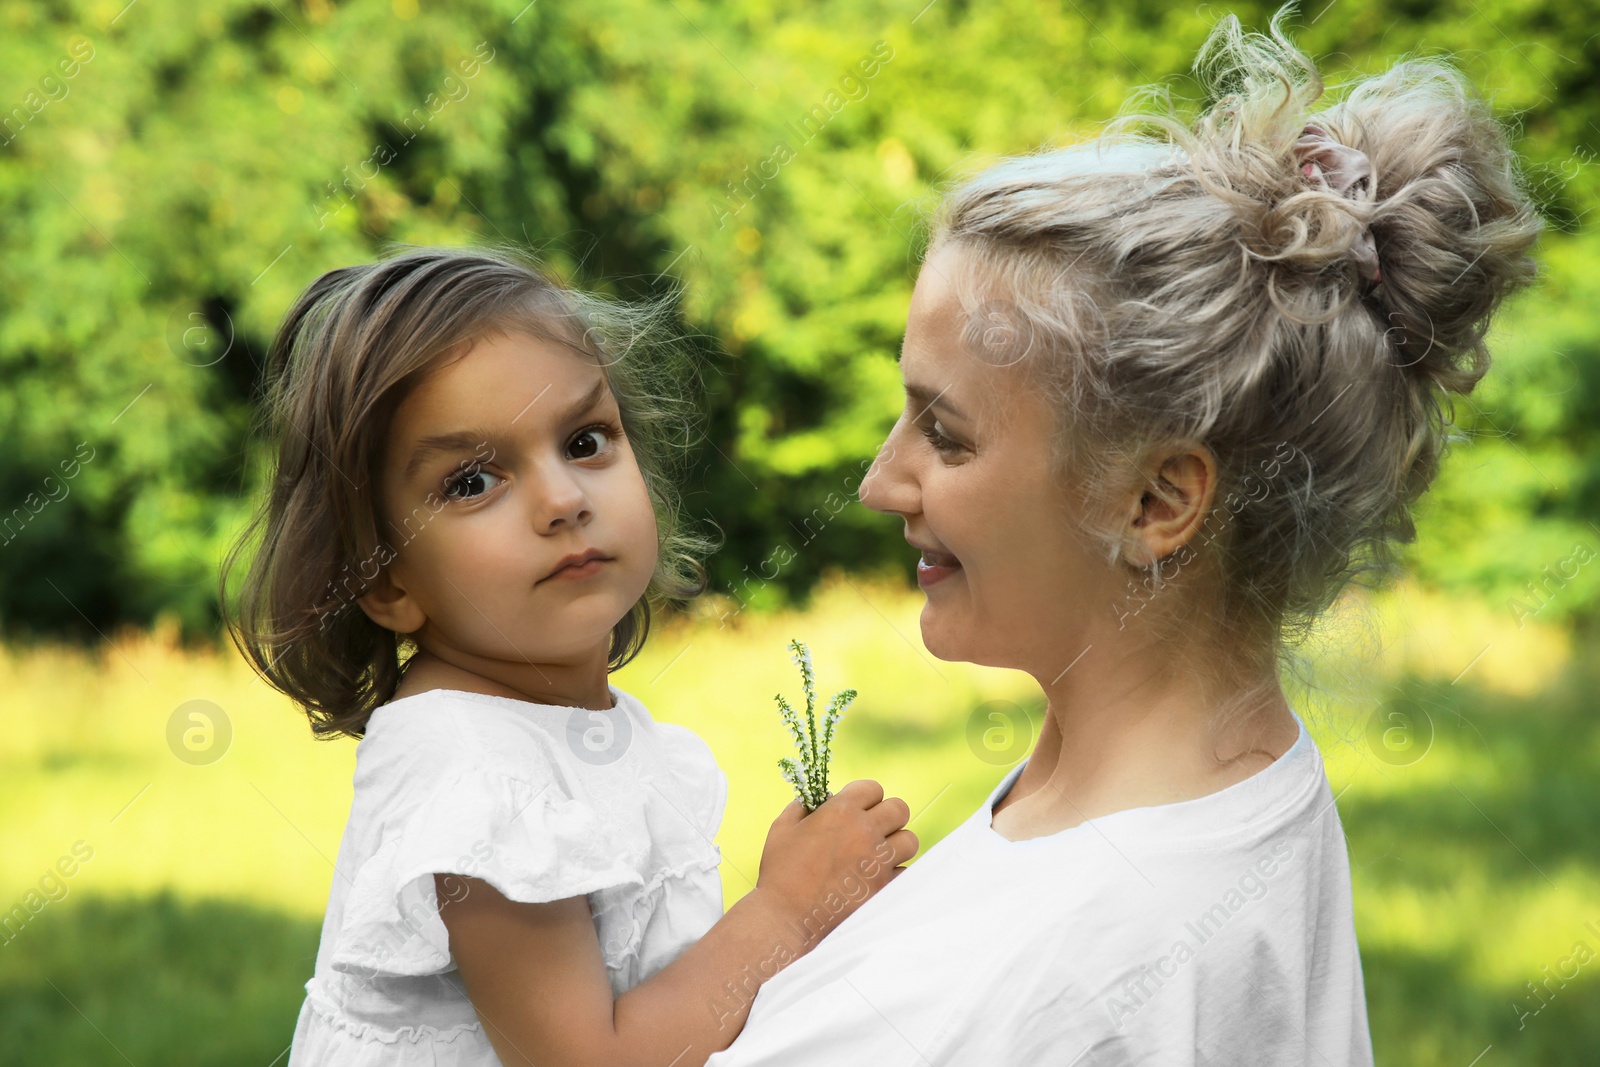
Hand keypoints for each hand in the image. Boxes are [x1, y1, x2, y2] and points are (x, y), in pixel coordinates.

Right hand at [751, 779, 917, 947]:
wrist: (786, 918)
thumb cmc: (780, 872)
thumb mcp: (782, 829)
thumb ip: (801, 808)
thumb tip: (816, 800)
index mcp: (841, 811)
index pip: (873, 788)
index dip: (865, 796)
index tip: (857, 808)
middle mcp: (865, 832)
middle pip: (900, 809)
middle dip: (887, 815)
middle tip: (873, 828)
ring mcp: (878, 861)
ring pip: (909, 840)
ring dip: (896, 844)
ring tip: (878, 853)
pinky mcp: (884, 888)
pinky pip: (905, 872)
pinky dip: (894, 873)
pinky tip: (876, 877)